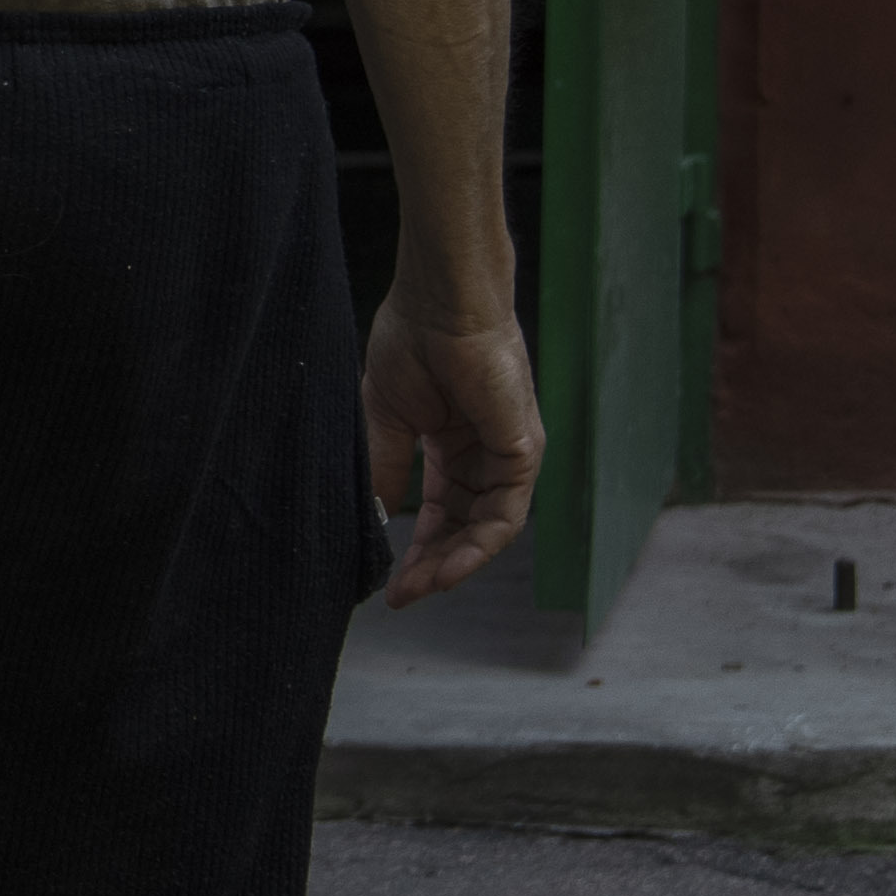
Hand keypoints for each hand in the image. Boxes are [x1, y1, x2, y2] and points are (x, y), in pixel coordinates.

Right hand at [360, 287, 543, 603]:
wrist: (437, 300)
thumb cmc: (410, 341)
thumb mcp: (386, 419)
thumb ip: (384, 471)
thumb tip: (371, 523)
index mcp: (453, 441)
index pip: (442, 510)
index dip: (416, 547)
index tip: (388, 582)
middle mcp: (485, 451)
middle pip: (464, 526)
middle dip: (432, 564)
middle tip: (400, 594)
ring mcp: (507, 451)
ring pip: (487, 528)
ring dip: (453, 564)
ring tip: (418, 588)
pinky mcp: (523, 448)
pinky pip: (506, 513)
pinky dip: (478, 546)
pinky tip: (446, 568)